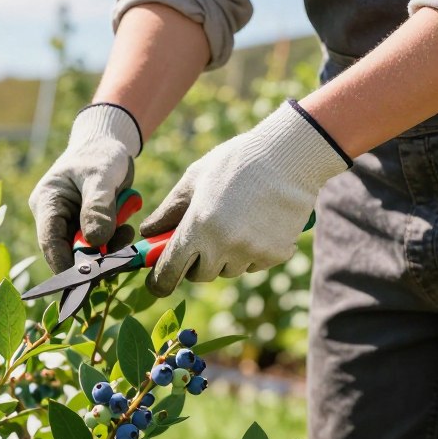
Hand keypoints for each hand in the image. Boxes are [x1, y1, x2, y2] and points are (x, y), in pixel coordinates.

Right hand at [29, 104, 141, 271]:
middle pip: (68, 251)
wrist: (110, 145)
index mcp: (47, 202)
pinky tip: (126, 230)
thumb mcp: (101, 176)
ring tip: (125, 233)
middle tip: (116, 261)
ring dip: (108, 249)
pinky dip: (115, 243)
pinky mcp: (87, 228)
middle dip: (93, 258)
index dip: (63, 264)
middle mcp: (54, 217)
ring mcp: (71, 224)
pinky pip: (100, 245)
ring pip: (86, 251)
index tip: (84, 280)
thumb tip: (95, 243)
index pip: (49, 240)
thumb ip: (98, 208)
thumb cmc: (100, 154)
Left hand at [139, 100, 349, 295]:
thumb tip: (147, 234)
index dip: (159, 281)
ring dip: (224, 257)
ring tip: (234, 222)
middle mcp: (224, 246)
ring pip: (228, 270)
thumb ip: (168, 211)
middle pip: (200, 275)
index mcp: (198, 227)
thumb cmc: (235, 163)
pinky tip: (257, 224)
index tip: (156, 282)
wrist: (289, 156)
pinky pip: (254, 265)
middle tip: (202, 237)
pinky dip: (251, 252)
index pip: (170, 270)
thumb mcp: (193, 180)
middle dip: (195, 262)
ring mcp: (252, 252)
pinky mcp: (276, 254)